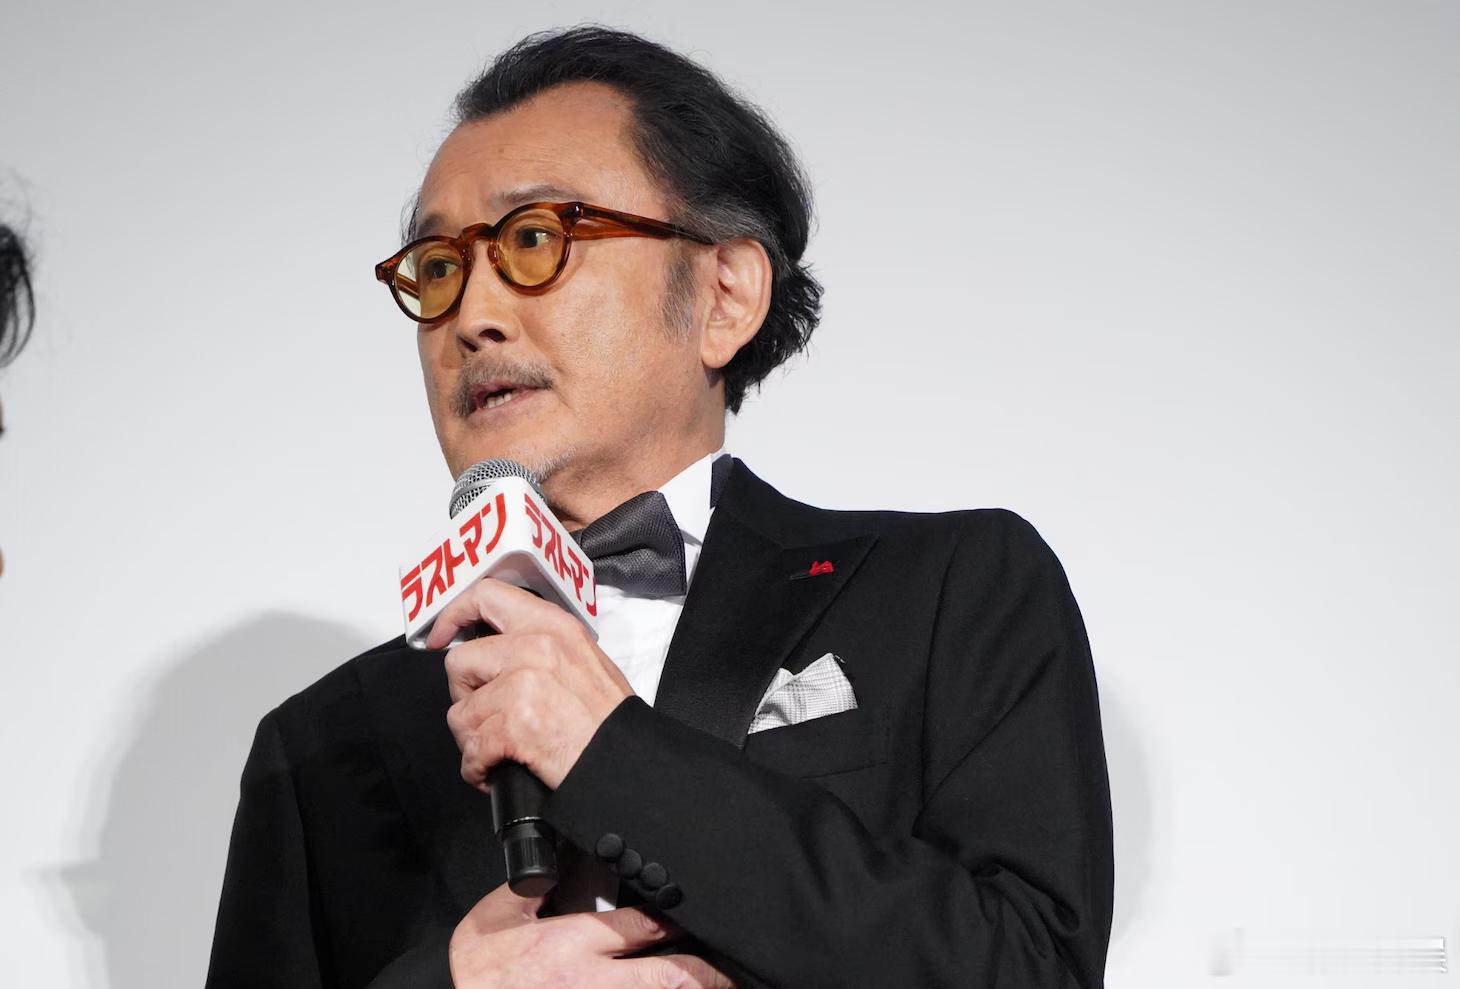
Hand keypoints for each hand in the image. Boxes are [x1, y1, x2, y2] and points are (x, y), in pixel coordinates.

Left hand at [428, 577, 632, 789]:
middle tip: (486, 714)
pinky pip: (470, 749)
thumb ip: (542, 644)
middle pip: (460, 662)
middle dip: (465, 695)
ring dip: (472, 738)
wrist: (626, 760)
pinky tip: (494, 772)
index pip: (487, 596)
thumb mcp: (584, 658)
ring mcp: (522, 684)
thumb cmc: (609, 720)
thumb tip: (498, 649)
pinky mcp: (513, 724)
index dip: (454, 615)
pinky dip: (477, 768)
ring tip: (497, 749)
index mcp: (553, 626)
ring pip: (460, 712)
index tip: (442, 637)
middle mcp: (535, 646)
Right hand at [449, 883, 733, 987]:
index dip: (675, 918)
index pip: (641, 925)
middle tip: (735, 966)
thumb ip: (537, 890)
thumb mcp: (499, 917)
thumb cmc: (476, 970)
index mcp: (569, 945)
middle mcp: (591, 984)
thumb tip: (566, 867)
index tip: (696, 911)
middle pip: (670, 977)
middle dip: (708, 971)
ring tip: (721, 985)